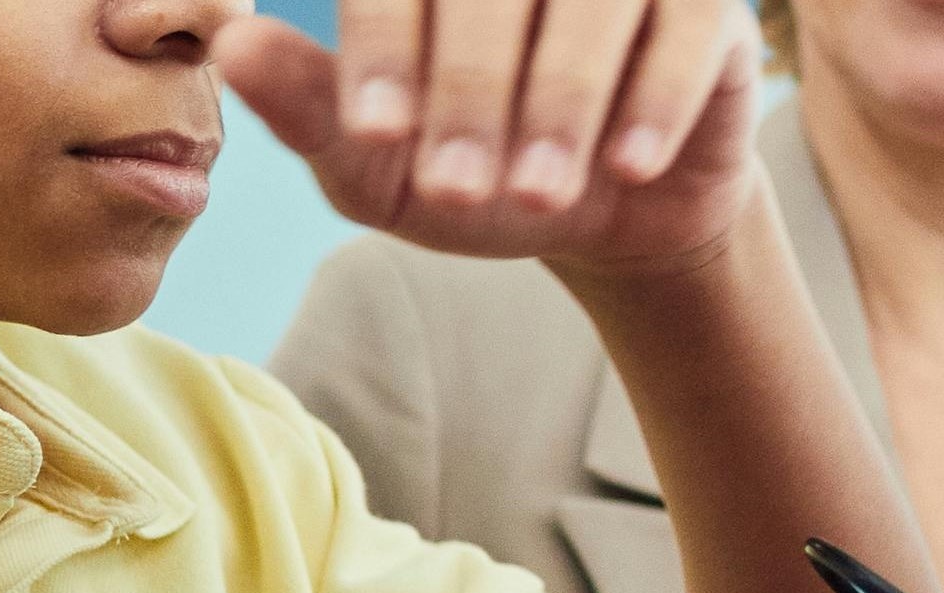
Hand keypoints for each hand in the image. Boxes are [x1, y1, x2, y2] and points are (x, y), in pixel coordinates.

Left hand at [218, 0, 762, 275]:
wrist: (607, 219)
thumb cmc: (481, 171)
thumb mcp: (384, 167)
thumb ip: (313, 111)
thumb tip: (235, 47)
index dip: (382, 50)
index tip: (373, 135)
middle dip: (470, 91)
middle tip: (458, 188)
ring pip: (591, 3)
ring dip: (561, 103)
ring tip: (539, 192)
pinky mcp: (709, 8)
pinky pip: (689, 33)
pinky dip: (654, 100)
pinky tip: (625, 166)